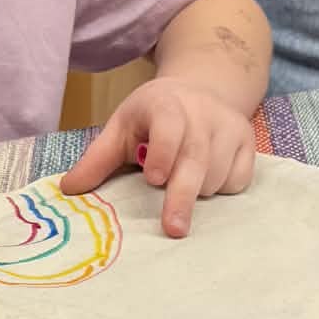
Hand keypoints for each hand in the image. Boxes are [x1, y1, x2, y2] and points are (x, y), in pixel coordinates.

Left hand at [61, 77, 255, 238]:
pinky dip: (221, 188)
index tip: (154, 179)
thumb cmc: (152, 117)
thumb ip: (97, 159)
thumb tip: (68, 190)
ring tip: (179, 181)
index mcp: (165, 103)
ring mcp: (229, 126)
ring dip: (197, 191)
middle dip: (183, 196)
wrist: (200, 89)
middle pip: (196, 158)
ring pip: (216, 174)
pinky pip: (238, 179)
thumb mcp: (121, 128)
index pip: (169, 125)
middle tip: (173, 229)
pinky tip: (206, 178)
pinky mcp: (249, 141)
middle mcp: (202, 111)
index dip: (163, 151)